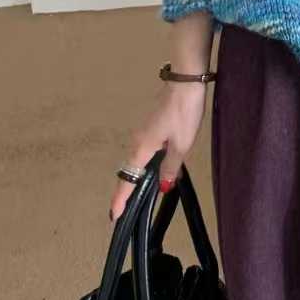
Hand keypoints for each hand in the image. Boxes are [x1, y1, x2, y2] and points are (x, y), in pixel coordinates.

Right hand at [107, 82, 206, 222]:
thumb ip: (171, 166)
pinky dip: (146, 166)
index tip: (113, 216)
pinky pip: (145, 152)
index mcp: (142, 148)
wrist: (185, 82)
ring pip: (137, 161)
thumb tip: (163, 187)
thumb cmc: (184, 113)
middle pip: (129, 172)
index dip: (121, 199)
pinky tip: (157, 172)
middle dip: (126, 192)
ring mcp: (143, 133)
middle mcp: (137, 142)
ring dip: (136, 179)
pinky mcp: (151, 127)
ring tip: (138, 198)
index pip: (128, 179)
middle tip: (124, 212)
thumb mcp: (182, 144)